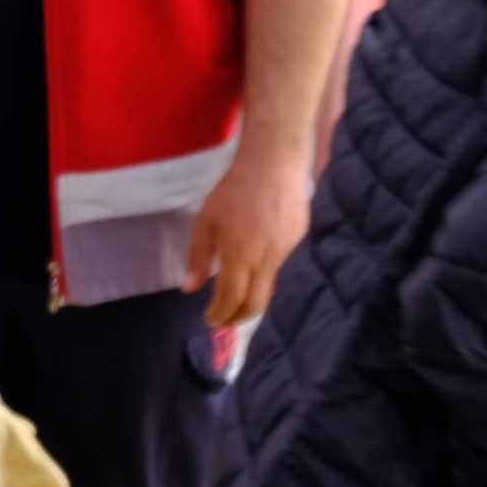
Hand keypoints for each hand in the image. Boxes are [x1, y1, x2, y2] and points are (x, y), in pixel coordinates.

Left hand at [183, 146, 311, 330]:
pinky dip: (264, 278)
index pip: (231, 299)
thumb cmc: (234, 191)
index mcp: (240, 255)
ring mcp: (285, 252)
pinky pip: (280, 268)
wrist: (273, 165)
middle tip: (224, 321)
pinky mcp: (297, 242)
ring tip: (237, 301)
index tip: (209, 319)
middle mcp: (266, 260)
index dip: (220, 314)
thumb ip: (199, 257)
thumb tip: (189, 288)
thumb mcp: (206, 221)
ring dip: (251, 300)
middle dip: (238, 318)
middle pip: (255, 304)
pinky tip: (255, 271)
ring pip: (270, 288)